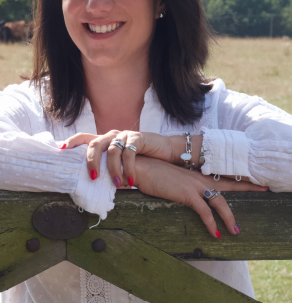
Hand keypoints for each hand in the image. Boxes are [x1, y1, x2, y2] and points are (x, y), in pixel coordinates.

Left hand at [64, 130, 173, 185]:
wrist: (165, 151)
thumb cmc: (141, 160)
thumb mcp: (120, 164)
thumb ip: (107, 167)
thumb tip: (92, 182)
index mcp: (104, 140)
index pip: (84, 138)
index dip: (72, 142)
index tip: (61, 150)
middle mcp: (112, 135)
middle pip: (95, 144)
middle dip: (92, 162)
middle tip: (93, 177)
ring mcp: (125, 135)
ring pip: (112, 150)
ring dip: (113, 169)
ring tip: (117, 184)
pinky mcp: (138, 138)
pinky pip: (130, 153)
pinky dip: (129, 168)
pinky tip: (132, 180)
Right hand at [133, 155, 266, 237]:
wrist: (138, 168)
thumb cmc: (148, 173)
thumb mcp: (167, 178)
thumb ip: (178, 184)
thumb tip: (180, 192)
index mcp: (194, 173)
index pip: (220, 174)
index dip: (236, 176)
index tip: (250, 176)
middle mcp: (198, 177)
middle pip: (228, 184)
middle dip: (247, 186)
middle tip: (263, 188)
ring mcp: (194, 185)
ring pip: (220, 202)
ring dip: (229, 218)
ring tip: (235, 230)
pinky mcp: (187, 194)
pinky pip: (204, 212)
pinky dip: (211, 224)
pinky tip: (215, 233)